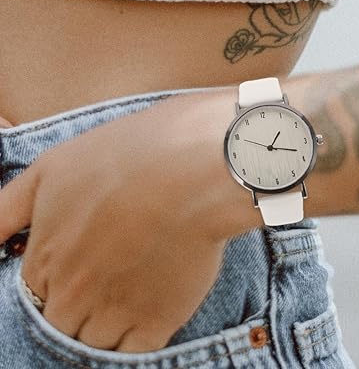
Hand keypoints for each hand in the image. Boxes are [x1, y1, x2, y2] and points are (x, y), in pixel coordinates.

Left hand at [0, 87, 258, 351]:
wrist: (191, 167)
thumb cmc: (125, 157)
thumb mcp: (51, 169)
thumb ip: (6, 210)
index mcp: (47, 257)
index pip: (37, 292)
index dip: (61, 275)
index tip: (86, 257)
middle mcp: (73, 293)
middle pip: (64, 321)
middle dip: (80, 301)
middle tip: (112, 269)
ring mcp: (116, 310)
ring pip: (96, 340)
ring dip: (107, 320)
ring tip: (133, 283)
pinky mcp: (159, 319)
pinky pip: (134, 350)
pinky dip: (136, 335)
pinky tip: (150, 301)